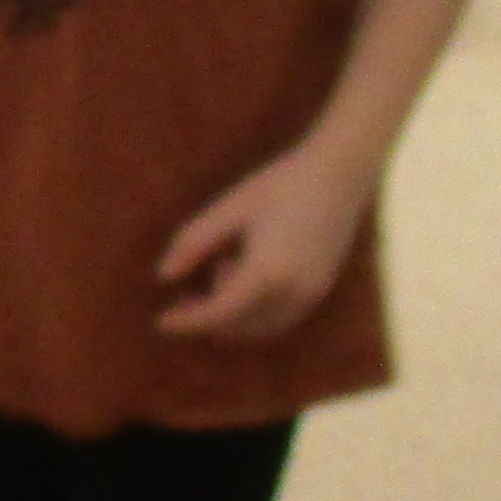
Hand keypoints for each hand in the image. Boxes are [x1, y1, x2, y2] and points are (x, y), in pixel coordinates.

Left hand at [158, 138, 372, 340]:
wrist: (339, 173)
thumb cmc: (280, 185)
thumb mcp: (230, 209)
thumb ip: (194, 242)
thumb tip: (163, 275)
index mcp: (267, 273)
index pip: (219, 314)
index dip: (188, 322)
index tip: (162, 323)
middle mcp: (293, 293)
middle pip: (240, 327)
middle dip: (209, 317)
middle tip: (185, 294)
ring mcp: (312, 294)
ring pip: (262, 327)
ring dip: (234, 316)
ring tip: (220, 273)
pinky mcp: (321, 288)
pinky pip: (282, 317)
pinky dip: (256, 312)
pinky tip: (245, 277)